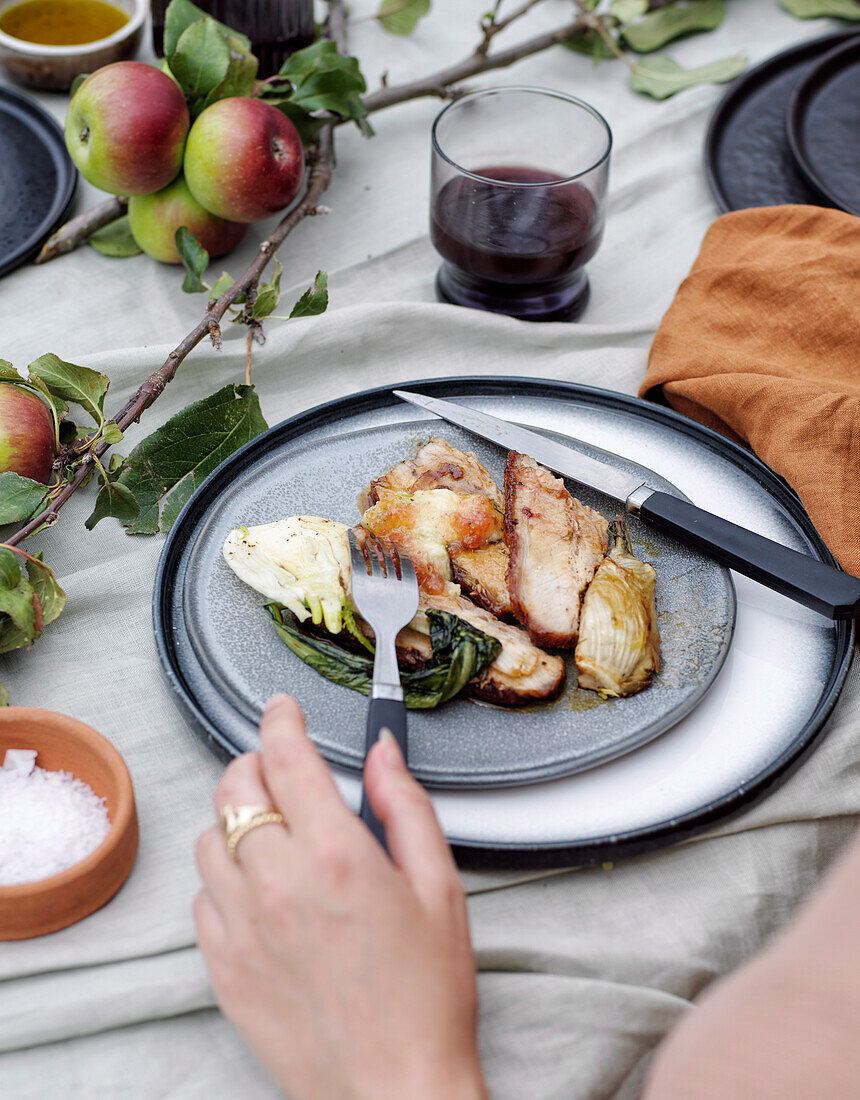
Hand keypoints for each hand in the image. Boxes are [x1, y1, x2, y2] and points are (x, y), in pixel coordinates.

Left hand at [194, 695, 487, 1099]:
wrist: (394, 1089)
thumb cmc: (426, 996)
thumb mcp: (439, 887)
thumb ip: (406, 807)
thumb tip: (383, 754)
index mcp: (336, 855)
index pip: (288, 759)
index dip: (281, 720)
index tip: (282, 710)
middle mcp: (278, 883)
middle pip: (234, 787)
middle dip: (254, 763)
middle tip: (279, 770)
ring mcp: (242, 928)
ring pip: (209, 839)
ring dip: (236, 820)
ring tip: (271, 833)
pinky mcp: (224, 969)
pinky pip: (201, 900)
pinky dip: (224, 880)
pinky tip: (260, 892)